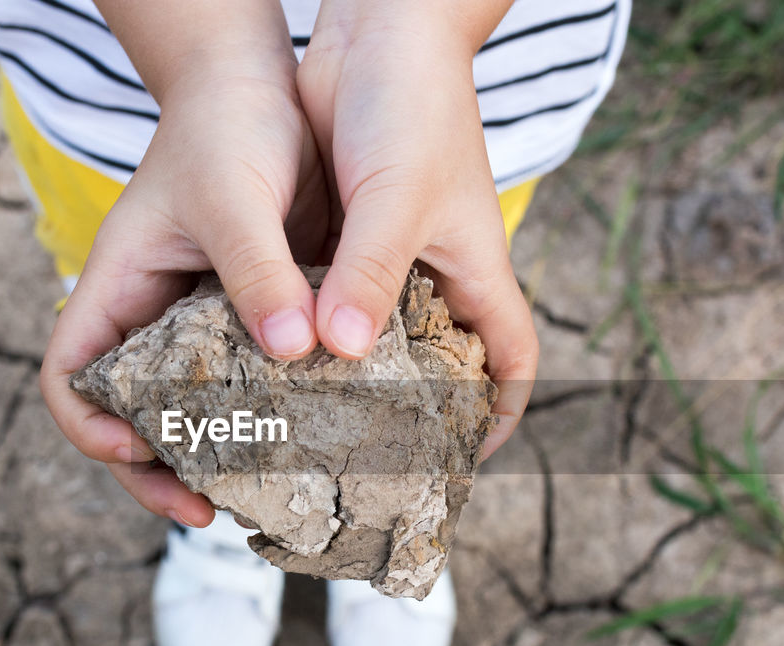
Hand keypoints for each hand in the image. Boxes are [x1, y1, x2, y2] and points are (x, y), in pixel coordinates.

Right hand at [39, 69, 328, 526]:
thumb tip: (292, 349)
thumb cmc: (226, 124)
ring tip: (268, 489)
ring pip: (198, 408)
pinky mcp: (256, 313)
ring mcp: (204, 319)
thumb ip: (257, 270)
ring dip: (224, 451)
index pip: (68, 379)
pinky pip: (256, 379)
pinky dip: (276, 412)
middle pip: (133, 415)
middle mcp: (154, 314)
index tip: (140, 451)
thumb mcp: (235, 198)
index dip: (91, 428)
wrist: (265, 85)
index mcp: (118, 288)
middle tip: (213, 508)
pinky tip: (316, 435)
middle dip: (163, 467)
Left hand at [298, 4, 538, 457]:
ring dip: (349, 374)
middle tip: (367, 460)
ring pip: (374, 335)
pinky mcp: (341, 233)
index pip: (510, 360)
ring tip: (305, 423)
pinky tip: (272, 358)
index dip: (498, 415)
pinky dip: (310, 327)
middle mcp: (432, 270)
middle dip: (414, 413)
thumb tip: (337, 351)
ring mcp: (385, 253)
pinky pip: (330, 297)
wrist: (380, 28)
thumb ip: (369, 273)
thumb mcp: (396, 198)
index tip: (463, 463)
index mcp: (474, 269)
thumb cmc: (413, 107)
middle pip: (437, 363)